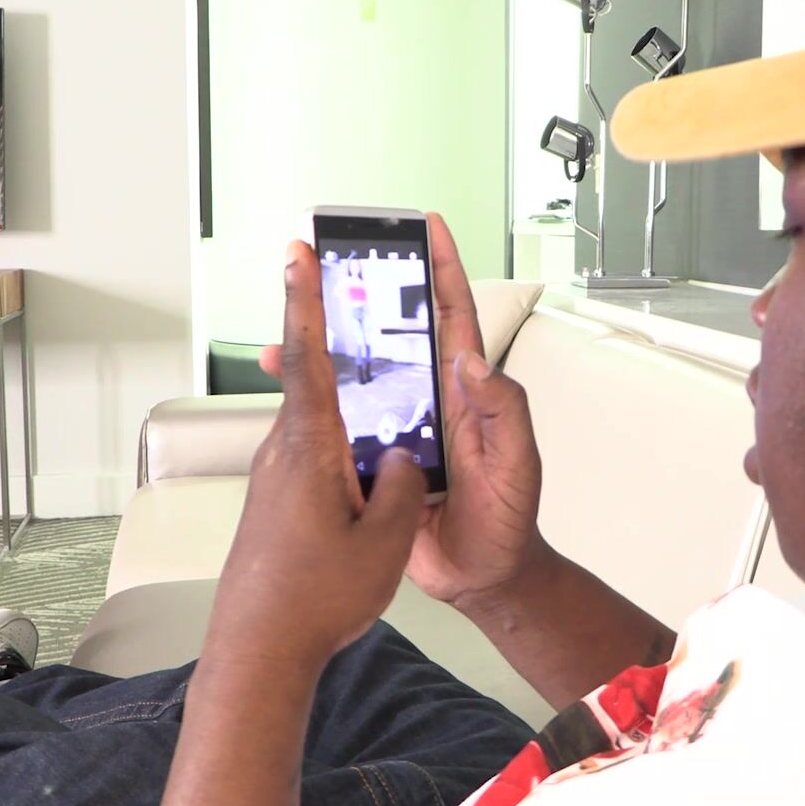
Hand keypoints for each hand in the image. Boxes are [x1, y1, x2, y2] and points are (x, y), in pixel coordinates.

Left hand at [220, 241, 427, 665]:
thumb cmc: (314, 599)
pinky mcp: (276, 502)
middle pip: (317, 382)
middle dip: (337, 341)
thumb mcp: (384, 541)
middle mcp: (284, 454)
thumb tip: (402, 457)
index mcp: (310, 449)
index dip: (304, 299)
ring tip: (386, 410)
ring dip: (350, 410)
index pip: (308, 356)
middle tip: (354, 297)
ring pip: (322, 426)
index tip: (297, 251)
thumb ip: (402, 487)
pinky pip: (319, 458)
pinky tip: (371, 477)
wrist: (259, 649)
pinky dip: (345, 451)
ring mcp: (276, 478)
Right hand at [257, 214, 549, 607]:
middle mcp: (429, 401)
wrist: (483, 577)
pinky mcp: (372, 463)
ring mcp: (397, 430)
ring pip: (357, 377)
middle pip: (394, 336)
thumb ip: (504, 410)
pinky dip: (312, 403)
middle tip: (336, 259)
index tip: (428, 228)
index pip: (454, 317)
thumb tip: (473, 362)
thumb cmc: (509, 518)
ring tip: (292, 320)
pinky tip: (287, 388)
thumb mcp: (517, 461)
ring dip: (326, 348)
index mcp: (466, 392)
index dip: (443, 270)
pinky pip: (338, 425)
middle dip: (366, 293)